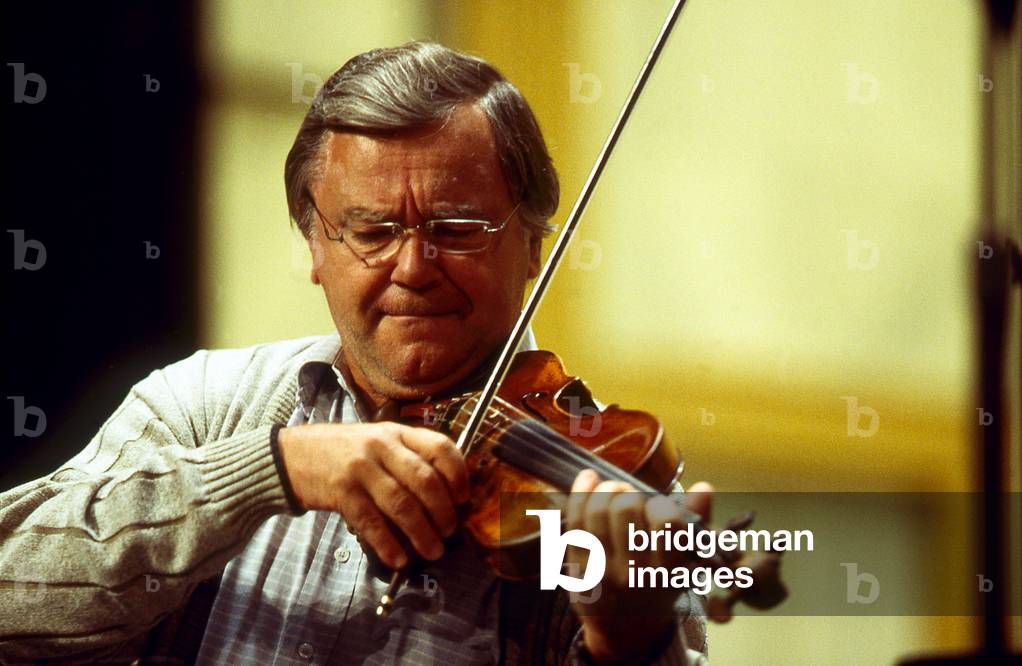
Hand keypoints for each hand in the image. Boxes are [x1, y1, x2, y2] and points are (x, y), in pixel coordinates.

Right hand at [278, 422, 468, 568]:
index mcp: (397, 432)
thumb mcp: (379, 441)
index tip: (464, 497)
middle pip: (425, 481)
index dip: (459, 474)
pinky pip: (372, 523)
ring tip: (433, 551)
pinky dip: (389, 544)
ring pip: (402, 505)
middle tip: (450, 531)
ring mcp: (361, 469)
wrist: (292, 455)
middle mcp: (382, 446)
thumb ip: (408, 458)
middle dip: (443, 512)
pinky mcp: (342, 492)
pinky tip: (399, 559)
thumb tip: (446, 495)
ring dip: (422, 533)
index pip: (440, 447)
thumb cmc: (344, 452)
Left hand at [565, 470, 713, 663]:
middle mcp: (634, 573)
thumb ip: (696, 523)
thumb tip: (704, 486)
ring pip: (598, 510)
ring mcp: (602, 570)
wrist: (627, 631)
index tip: (658, 506)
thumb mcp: (686, 564)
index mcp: (668, 571)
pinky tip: (588, 478)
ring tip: (613, 491)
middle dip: (629, 492)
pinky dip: (581, 493)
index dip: (661, 504)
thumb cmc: (660, 586)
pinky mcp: (578, 568)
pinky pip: (575, 521)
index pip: (666, 523)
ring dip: (606, 490)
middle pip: (626, 508)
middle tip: (631, 495)